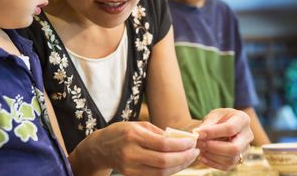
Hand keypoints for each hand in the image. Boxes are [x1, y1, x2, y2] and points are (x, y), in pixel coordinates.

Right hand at [70, 121, 199, 175]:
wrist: (100, 148)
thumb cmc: (122, 132)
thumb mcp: (138, 125)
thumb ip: (158, 132)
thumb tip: (181, 139)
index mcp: (133, 135)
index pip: (162, 144)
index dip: (181, 144)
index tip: (192, 141)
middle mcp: (131, 152)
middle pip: (163, 160)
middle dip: (184, 157)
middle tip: (195, 151)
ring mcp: (130, 167)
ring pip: (161, 171)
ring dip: (180, 166)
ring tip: (190, 158)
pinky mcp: (131, 175)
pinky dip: (170, 171)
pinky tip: (178, 164)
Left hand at [193, 108, 252, 170]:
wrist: (225, 123)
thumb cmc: (219, 118)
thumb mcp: (214, 115)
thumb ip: (207, 124)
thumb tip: (197, 134)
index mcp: (242, 119)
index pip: (230, 128)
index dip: (212, 132)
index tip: (198, 133)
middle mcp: (248, 135)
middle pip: (234, 148)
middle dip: (214, 148)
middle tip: (199, 144)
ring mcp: (245, 149)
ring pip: (231, 159)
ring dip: (212, 156)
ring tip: (200, 149)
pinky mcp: (240, 158)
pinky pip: (228, 166)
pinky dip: (213, 163)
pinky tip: (203, 156)